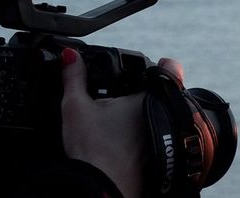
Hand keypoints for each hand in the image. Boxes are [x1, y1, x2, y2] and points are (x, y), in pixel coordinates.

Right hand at [60, 49, 183, 197]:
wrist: (103, 189)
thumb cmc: (93, 149)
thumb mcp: (75, 106)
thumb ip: (73, 77)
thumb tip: (70, 54)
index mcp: (148, 99)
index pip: (169, 72)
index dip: (164, 66)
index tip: (160, 64)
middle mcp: (164, 117)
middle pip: (164, 96)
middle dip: (149, 93)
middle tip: (126, 93)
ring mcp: (166, 139)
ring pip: (164, 118)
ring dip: (151, 115)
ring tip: (123, 119)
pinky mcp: (163, 159)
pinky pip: (161, 139)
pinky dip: (148, 137)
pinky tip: (125, 141)